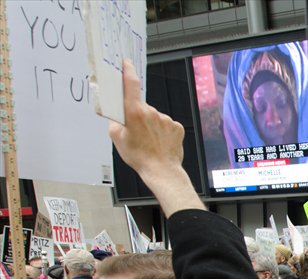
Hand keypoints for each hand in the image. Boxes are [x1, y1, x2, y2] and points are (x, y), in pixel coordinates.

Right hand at [108, 61, 201, 214]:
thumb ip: (114, 121)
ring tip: (149, 140)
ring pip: (155, 117)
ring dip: (151, 124)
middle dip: (138, 115)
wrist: (162, 170)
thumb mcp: (116, 137)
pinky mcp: (177, 127)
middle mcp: (152, 112)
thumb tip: (117, 115)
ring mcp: (166, 119)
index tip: (127, 63)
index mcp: (134, 112)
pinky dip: (162, 131)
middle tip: (136, 131)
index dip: (128, 71)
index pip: (131, 84)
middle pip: (142, 107)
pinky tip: (159, 141)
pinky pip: (167, 125)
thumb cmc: (139, 156)